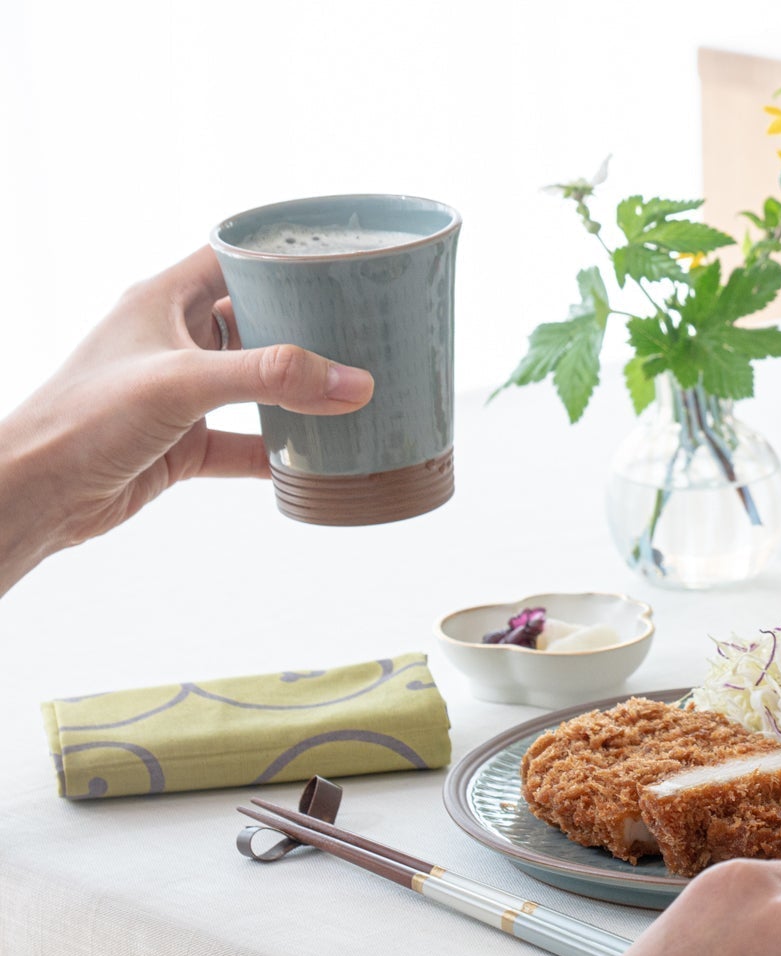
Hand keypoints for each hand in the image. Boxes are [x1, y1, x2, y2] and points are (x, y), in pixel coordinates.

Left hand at [0, 247, 372, 590]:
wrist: (35, 494)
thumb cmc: (84, 419)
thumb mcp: (183, 383)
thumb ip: (269, 378)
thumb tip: (353, 383)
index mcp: (164, 302)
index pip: (232, 259)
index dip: (282, 256)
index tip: (340, 261)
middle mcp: (173, 341)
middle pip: (255, 320)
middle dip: (308, 326)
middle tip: (366, 329)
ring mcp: (179, 394)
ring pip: (255, 384)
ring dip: (298, 391)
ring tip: (355, 389)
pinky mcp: (182, 443)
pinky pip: (245, 443)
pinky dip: (280, 450)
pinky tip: (319, 457)